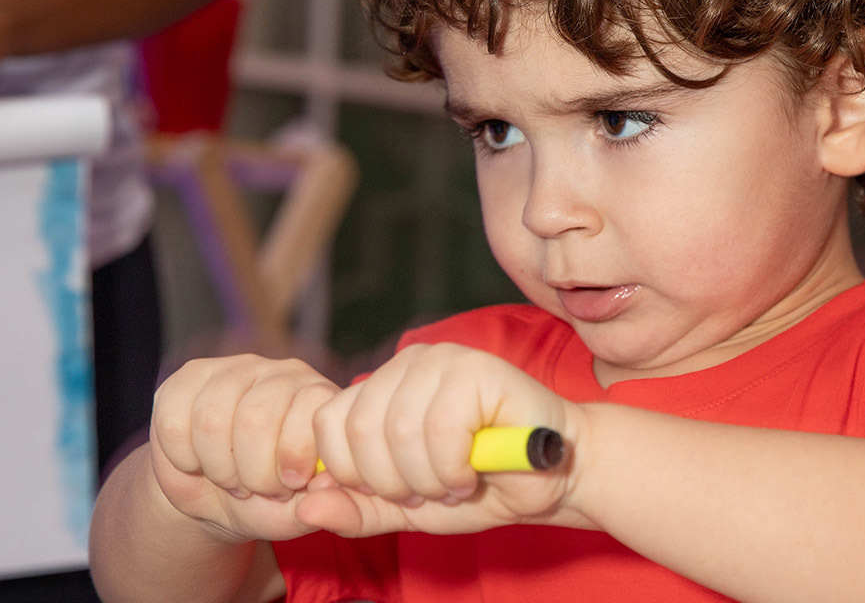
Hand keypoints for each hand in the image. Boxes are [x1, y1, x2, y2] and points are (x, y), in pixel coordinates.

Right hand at [149, 355, 339, 542]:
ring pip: (211, 420)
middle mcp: (283, 373)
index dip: (295, 453)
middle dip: (252, 472)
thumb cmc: (269, 500)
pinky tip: (198, 461)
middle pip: (256, 418)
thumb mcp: (300, 511)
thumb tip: (328, 482)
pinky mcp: (190, 376)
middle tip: (254, 487)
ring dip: (217, 468)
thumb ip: (326, 502)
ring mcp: (236, 369)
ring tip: (230, 478)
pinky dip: (182, 457)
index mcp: (320, 397)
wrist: (216, 497)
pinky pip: (174, 420)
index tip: (289, 483)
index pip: (311, 405)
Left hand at [298, 342, 587, 536]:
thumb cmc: (481, 485)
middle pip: (357, 429)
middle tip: (430, 490)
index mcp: (383, 386)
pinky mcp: (478, 368)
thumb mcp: (407, 508)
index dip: (352, 472)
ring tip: (456, 481)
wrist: (552, 478)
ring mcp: (444, 360)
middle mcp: (409, 363)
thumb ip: (358, 508)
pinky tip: (473, 470)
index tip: (394, 493)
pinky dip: (453, 468)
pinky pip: (439, 429)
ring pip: (397, 432)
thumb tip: (307, 505)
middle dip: (392, 481)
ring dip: (427, 479)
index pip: (327, 423)